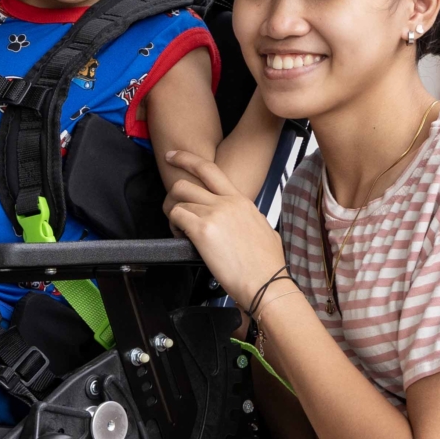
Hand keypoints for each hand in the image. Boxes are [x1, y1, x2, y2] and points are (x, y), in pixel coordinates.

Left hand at [163, 150, 288, 305]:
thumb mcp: (264, 230)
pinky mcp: (203, 231)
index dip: (186, 159)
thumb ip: (250, 219)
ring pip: (178, 202)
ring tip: (183, 232)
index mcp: (240, 200)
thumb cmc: (267, 264)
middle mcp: (226, 202)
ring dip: (174, 217)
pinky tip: (183, 239)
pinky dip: (174, 228)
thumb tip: (247, 222)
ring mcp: (214, 214)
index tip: (172, 156)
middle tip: (171, 210)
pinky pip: (177, 218)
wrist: (268, 283)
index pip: (209, 168)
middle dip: (172, 196)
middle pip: (185, 184)